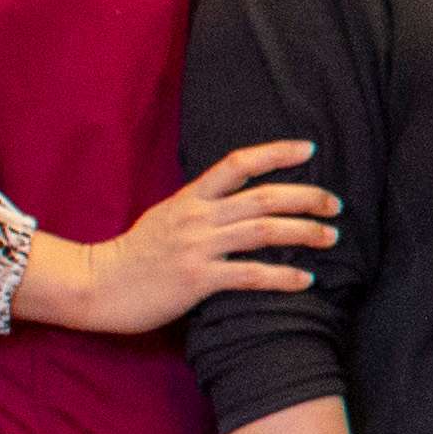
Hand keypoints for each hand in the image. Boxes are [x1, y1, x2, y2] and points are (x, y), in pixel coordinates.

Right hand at [16, 140, 335, 334]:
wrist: (97, 284)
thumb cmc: (136, 254)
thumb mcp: (167, 217)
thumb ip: (202, 207)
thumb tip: (242, 200)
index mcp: (191, 198)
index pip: (238, 162)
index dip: (276, 152)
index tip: (309, 149)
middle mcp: (198, 217)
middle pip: (264, 197)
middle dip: (306, 198)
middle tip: (336, 204)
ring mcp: (197, 248)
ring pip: (264, 232)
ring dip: (304, 233)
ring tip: (332, 237)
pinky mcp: (197, 279)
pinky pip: (250, 275)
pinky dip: (283, 277)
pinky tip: (306, 280)